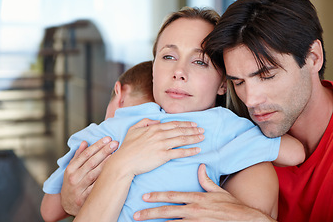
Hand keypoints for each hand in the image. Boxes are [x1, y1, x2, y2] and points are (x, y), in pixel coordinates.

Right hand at [61, 137, 117, 215]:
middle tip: (115, 143)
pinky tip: (113, 174)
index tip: (107, 139)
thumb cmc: (71, 184)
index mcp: (70, 169)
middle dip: (104, 151)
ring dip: (106, 163)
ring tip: (116, 155)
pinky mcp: (84, 199)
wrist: (66, 205)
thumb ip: (78, 156)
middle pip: (91, 162)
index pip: (85, 154)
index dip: (97, 145)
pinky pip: (95, 188)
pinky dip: (104, 181)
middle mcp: (74, 178)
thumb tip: (85, 143)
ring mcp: (79, 189)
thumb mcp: (71, 170)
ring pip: (94, 174)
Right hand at [109, 118, 203, 176]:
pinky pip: (180, 152)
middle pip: (180, 130)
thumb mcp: (133, 129)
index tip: (193, 124)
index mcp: (153, 128)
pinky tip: (197, 150)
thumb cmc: (127, 147)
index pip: (173, 124)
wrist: (124, 162)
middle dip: (193, 129)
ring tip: (202, 137)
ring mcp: (162, 145)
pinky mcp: (163, 156)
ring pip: (182, 139)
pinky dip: (190, 150)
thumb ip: (144, 122)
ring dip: (194, 138)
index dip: (185, 123)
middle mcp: (159, 134)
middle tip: (202, 130)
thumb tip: (156, 121)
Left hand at [134, 164, 273, 220]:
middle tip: (136, 214)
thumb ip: (205, 180)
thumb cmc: (230, 205)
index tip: (144, 197)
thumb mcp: (217, 191)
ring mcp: (195, 221)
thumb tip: (199, 166)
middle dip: (150, 213)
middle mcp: (193, 210)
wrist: (244, 219)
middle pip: (167, 211)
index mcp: (196, 198)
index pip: (172, 196)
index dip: (157, 196)